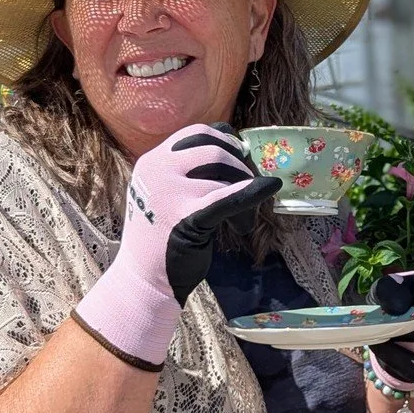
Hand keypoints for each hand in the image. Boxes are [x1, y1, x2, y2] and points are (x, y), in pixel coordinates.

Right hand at [73, 123, 280, 368]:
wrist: (143, 279)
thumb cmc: (162, 238)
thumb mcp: (167, 193)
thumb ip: (189, 172)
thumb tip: (238, 150)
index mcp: (152, 161)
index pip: (197, 133)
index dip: (226, 141)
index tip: (241, 158)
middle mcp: (157, 170)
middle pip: (214, 148)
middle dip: (240, 165)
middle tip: (248, 189)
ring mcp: (169, 192)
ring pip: (224, 174)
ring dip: (244, 193)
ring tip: (242, 221)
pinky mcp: (187, 217)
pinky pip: (228, 197)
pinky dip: (253, 191)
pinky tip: (270, 187)